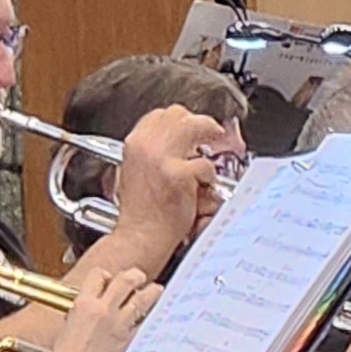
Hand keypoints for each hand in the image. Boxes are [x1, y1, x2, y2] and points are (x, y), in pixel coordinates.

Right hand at [40, 262, 155, 351]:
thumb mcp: (68, 328)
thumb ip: (85, 314)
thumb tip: (96, 308)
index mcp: (83, 305)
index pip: (99, 275)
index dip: (107, 276)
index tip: (111, 280)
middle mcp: (103, 311)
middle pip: (126, 279)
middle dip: (135, 276)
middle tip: (139, 278)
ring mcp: (120, 325)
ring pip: (144, 298)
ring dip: (152, 292)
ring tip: (156, 290)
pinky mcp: (132, 341)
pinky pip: (148, 323)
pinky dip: (154, 318)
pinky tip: (157, 317)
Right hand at [111, 106, 233, 264]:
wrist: (140, 237)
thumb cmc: (141, 213)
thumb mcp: (137, 171)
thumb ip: (153, 152)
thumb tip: (178, 141)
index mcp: (133, 144)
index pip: (160, 115)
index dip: (180, 120)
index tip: (191, 128)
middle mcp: (144, 146)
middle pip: (177, 114)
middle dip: (197, 122)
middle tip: (211, 133)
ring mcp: (161, 158)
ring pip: (194, 126)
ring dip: (209, 133)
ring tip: (217, 141)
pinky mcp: (177, 174)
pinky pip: (204, 163)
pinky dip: (209, 176)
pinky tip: (203, 187)